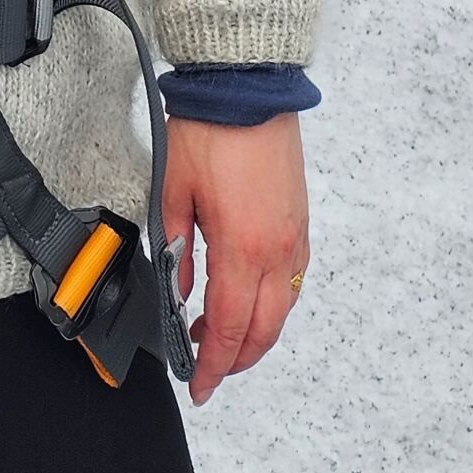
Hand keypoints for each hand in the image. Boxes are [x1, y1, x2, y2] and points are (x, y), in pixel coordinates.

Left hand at [161, 112, 310, 405]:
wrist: (246, 87)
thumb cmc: (209, 131)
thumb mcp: (172, 191)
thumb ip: (175, 246)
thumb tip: (178, 287)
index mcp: (241, 248)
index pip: (227, 327)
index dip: (212, 363)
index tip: (198, 385)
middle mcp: (276, 252)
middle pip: (262, 331)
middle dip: (234, 359)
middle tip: (207, 367)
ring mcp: (294, 239)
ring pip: (281, 310)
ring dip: (254, 333)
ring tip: (220, 335)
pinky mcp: (300, 224)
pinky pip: (292, 282)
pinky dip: (272, 303)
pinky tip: (248, 299)